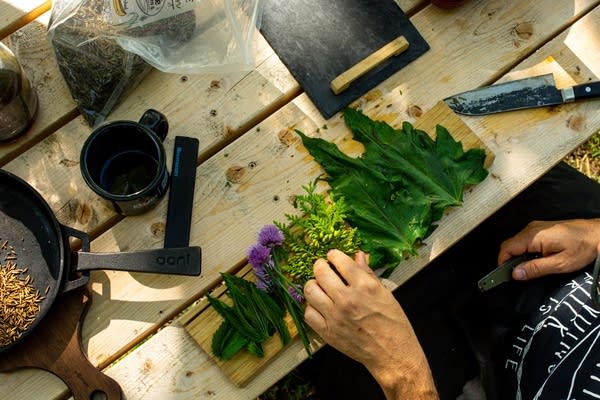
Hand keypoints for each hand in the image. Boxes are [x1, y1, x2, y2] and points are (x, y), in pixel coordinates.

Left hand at [304, 249, 437, 399]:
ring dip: (313, 284)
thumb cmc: (393, 325)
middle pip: (320, 272)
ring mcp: (335, 316)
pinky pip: (309, 313)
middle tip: (323, 268)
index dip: (334, 255)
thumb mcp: (385, 293)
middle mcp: (347, 299)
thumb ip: (368, 273)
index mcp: (364, 286)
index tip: (333, 256)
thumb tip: (358, 256)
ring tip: (320, 286)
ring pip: (310, 290)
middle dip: (320, 266)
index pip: (339, 260)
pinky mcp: (328, 332)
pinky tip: (319, 306)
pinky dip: (312, 307)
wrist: (392, 354)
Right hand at [498, 219, 599, 279]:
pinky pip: (524, 240)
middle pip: (509, 245)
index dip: (502, 262)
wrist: (598, 233)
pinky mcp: (541, 229)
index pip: (507, 248)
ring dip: (517, 256)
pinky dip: (524, 251)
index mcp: (534, 236)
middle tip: (517, 275)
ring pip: (516, 242)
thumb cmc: (583, 247)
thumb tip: (516, 274)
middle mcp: (531, 229)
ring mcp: (536, 227)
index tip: (504, 276)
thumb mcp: (560, 264)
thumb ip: (536, 269)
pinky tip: (535, 260)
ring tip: (528, 269)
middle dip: (509, 261)